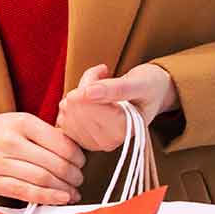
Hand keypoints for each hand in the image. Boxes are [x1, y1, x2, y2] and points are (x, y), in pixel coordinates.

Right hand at [0, 112, 86, 205]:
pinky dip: (47, 197)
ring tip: (72, 192)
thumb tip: (74, 153)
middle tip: (79, 179)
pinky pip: (25, 192)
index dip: (77, 157)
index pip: (60, 143)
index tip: (81, 162)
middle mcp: (9, 141)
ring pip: (42, 179)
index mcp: (21, 122)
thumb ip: (44, 135)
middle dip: (73, 176)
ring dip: (64, 189)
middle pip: (54, 164)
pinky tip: (60, 198)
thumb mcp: (18, 122)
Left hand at [56, 63, 179, 152]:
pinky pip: (62, 117)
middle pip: (76, 107)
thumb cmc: (149, 86)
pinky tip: (87, 98)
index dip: (89, 83)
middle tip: (102, 75)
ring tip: (98, 86)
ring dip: (78, 93)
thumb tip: (86, 93)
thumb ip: (115, 89)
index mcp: (124, 131)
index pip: (88, 105)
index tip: (104, 71)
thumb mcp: (138, 83)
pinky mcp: (83, 139)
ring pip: (67, 111)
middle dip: (84, 86)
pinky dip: (71, 103)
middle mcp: (108, 142)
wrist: (151, 94)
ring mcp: (94, 142)